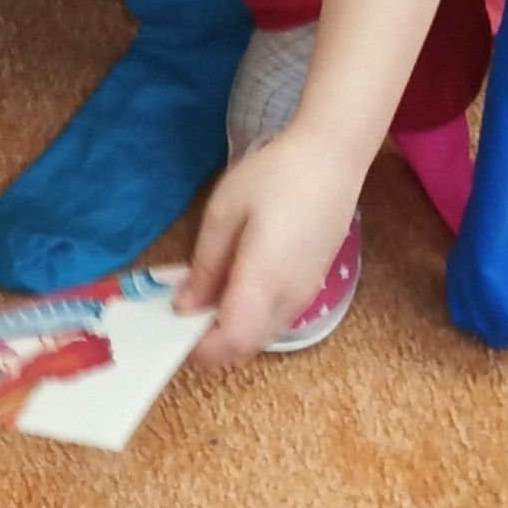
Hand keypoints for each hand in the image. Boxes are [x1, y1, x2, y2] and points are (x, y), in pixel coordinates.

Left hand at [177, 131, 363, 367]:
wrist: (332, 159)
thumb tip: (185, 306)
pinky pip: (275, 319)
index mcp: (264, 279)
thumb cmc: (274, 176)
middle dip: (211, 342)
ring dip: (230, 330)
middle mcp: (289, 299)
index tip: (175, 327)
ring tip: (206, 291)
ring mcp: (305, 296)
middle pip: (246, 347)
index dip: (201, 348)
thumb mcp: (224, 212)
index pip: (233, 341)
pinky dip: (249, 317)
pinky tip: (236, 282)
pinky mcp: (312, 288)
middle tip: (185, 308)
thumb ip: (205, 265)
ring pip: (261, 336)